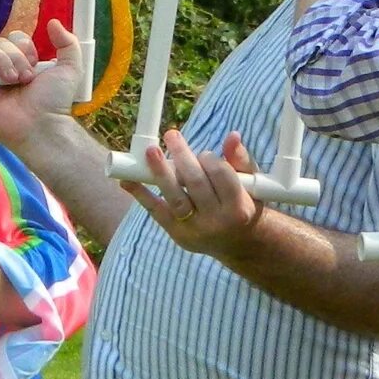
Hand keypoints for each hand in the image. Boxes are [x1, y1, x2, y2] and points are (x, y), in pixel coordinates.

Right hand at [0, 20, 84, 146]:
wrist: (41, 124)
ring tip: (11, 81)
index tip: (35, 63)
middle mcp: (6, 70)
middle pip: (1, 43)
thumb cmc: (55, 102)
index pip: (16, 39)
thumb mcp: (70, 69)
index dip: (24, 46)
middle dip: (14, 56)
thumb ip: (68, 44)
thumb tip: (54, 23)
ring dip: (2, 61)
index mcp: (25, 64)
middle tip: (25, 78)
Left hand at [122, 129, 267, 257]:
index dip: (209, 159)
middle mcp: (216, 221)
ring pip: (175, 198)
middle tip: (171, 135)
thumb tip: (232, 136)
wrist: (239, 244)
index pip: (221, 175)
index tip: (203, 153)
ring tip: (151, 151)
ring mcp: (194, 230)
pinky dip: (141, 195)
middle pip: (195, 184)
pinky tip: (127, 180)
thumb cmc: (244, 205)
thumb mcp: (251, 183)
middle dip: (182, 157)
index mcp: (239, 207)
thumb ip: (241, 159)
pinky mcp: (177, 234)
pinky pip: (156, 212)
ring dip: (160, 173)